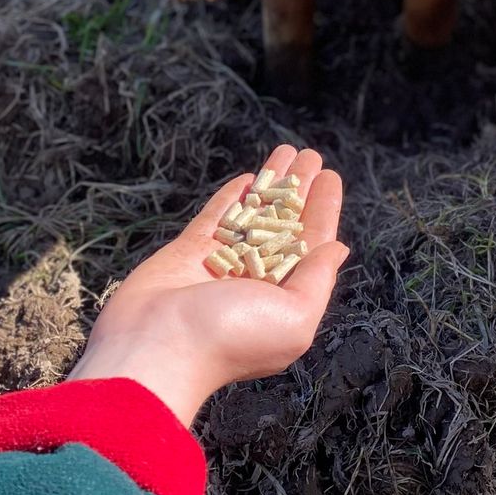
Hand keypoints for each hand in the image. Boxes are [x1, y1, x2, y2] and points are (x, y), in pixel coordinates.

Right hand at [67, 146, 347, 425]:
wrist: (158, 345)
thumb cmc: (231, 337)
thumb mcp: (295, 316)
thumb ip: (318, 280)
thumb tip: (337, 248)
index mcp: (285, 296)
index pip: (311, 243)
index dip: (323, 208)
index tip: (330, 176)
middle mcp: (257, 279)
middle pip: (285, 223)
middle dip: (300, 188)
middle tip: (311, 155)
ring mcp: (222, 263)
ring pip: (253, 214)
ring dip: (271, 182)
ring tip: (287, 150)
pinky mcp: (189, 252)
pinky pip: (217, 217)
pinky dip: (233, 197)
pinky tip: (248, 176)